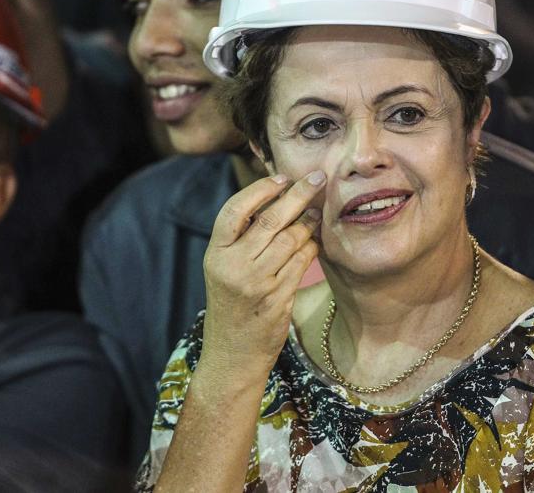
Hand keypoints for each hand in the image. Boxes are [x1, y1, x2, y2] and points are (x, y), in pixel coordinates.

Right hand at [199, 171, 324, 381]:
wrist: (232, 355)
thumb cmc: (232, 305)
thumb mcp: (223, 269)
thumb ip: (242, 239)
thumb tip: (276, 197)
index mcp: (215, 254)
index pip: (235, 210)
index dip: (260, 189)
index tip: (282, 178)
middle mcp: (233, 266)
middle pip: (270, 220)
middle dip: (298, 195)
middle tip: (317, 178)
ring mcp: (256, 283)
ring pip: (291, 240)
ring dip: (308, 223)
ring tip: (317, 213)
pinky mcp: (278, 298)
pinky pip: (301, 263)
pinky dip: (311, 248)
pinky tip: (316, 241)